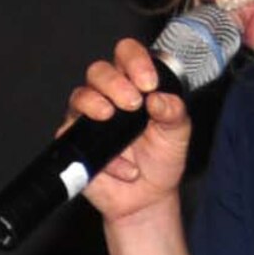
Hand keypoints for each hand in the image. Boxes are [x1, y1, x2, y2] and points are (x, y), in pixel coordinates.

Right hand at [69, 38, 192, 223]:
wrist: (147, 199)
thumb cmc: (160, 160)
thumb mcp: (178, 133)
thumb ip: (174, 112)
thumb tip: (158, 98)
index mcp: (134, 85)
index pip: (127, 55)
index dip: (135, 61)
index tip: (149, 82)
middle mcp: (108, 96)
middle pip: (98, 70)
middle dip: (115, 83)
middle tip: (132, 103)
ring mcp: (88, 118)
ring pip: (79, 95)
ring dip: (96, 103)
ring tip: (112, 117)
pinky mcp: (75, 143)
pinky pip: (77, 137)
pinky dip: (106, 155)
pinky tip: (126, 168)